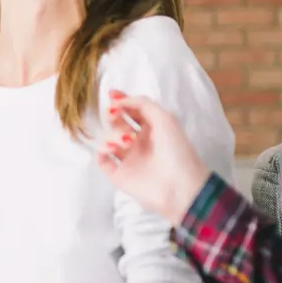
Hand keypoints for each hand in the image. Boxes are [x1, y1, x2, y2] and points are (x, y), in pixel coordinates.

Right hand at [94, 93, 211, 225]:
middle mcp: (140, 142)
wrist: (179, 187)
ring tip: (125, 142)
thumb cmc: (176, 151)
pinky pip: (102, 160)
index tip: (111, 95)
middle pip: (118, 123)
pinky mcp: (119, 175)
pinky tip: (110, 150)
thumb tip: (119, 100)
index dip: (123, 101)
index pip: (133, 111)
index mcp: (153, 129)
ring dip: (112, 135)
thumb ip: (142, 104)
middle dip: (114, 116)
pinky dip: (102, 152)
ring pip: (109, 140)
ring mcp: (129, 159)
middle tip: (113, 115)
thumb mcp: (165, 118)